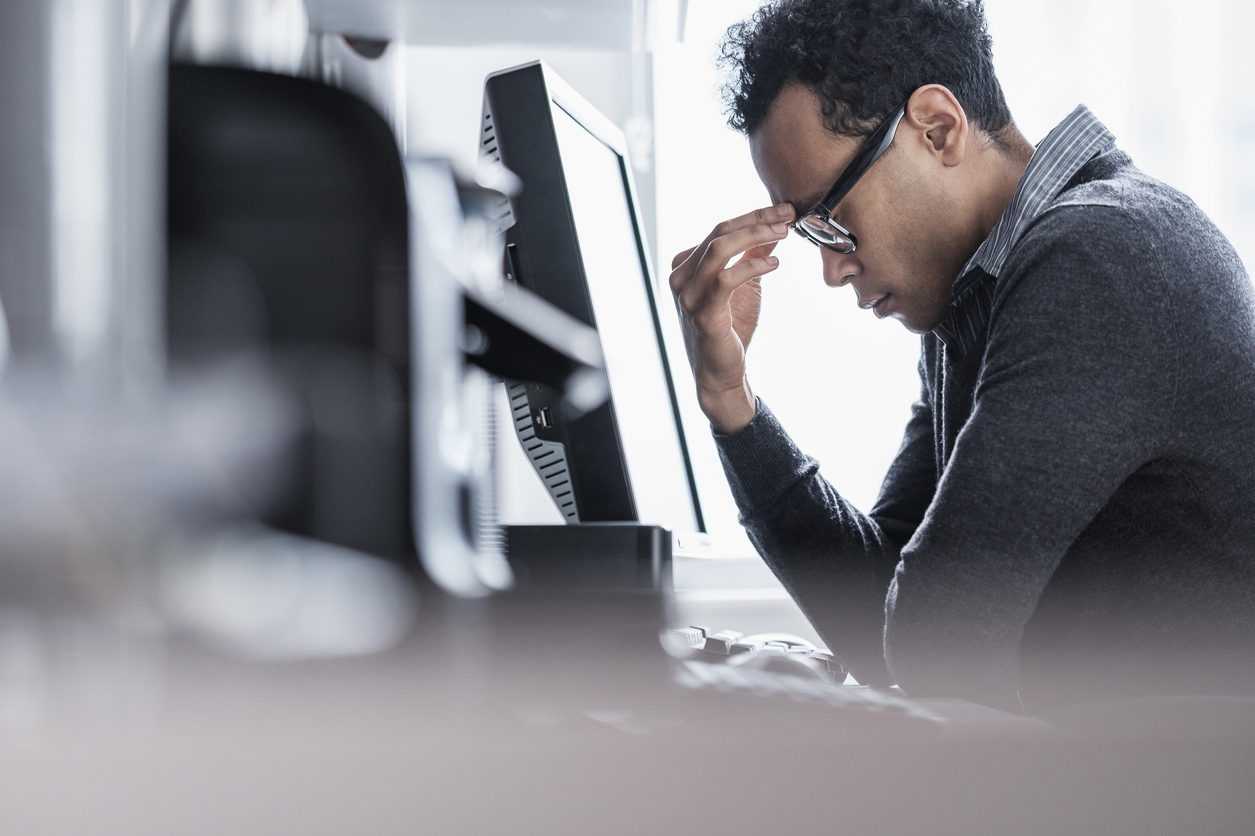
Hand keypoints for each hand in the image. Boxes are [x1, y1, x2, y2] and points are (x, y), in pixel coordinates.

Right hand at [669, 204, 793, 433]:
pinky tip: (774, 264)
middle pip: (718, 233)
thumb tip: (775, 228)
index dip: (753, 216)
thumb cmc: (730, 329)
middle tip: (787, 215)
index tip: (784, 211)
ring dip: (754, 236)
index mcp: (686, 266)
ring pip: (718, 250)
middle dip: (756, 220)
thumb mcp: (744, 285)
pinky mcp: (702, 315)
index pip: (720, 229)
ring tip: (783, 233)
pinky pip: (726, 280)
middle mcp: (680, 278)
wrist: (722, 373)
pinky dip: (752, 266)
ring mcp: (688, 296)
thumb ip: (753, 256)